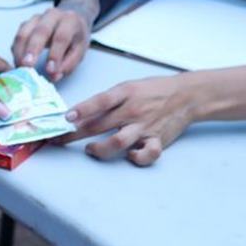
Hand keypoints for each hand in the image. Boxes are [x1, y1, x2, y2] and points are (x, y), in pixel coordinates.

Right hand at [11, 0, 98, 80]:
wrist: (70, 20)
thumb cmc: (74, 38)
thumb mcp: (79, 51)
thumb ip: (68, 64)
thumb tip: (53, 76)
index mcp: (70, 20)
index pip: (62, 36)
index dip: (55, 54)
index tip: (50, 70)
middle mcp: (53, 15)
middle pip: (40, 31)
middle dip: (32, 50)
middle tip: (27, 66)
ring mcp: (37, 18)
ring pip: (24, 32)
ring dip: (20, 51)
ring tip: (20, 68)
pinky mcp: (26, 23)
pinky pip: (18, 36)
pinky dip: (16, 50)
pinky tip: (18, 61)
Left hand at [59, 74, 197, 165]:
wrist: (185, 95)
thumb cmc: (152, 90)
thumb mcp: (128, 87)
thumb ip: (109, 100)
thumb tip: (81, 113)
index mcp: (125, 93)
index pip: (100, 101)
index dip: (81, 109)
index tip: (65, 117)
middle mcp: (133, 110)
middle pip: (99, 125)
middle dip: (75, 134)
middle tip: (60, 139)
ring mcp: (144, 126)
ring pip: (117, 142)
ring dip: (99, 149)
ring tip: (90, 149)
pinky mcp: (157, 139)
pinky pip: (146, 154)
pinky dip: (136, 158)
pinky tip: (129, 155)